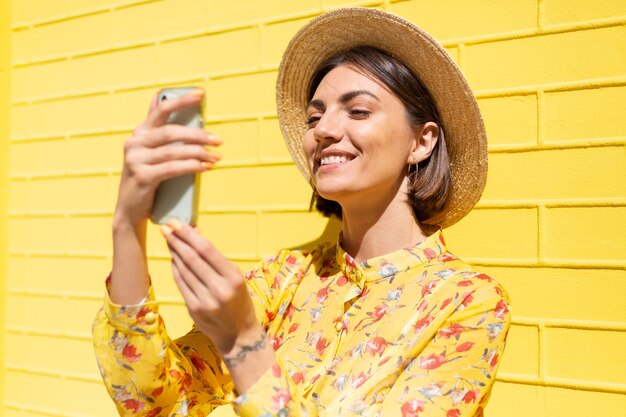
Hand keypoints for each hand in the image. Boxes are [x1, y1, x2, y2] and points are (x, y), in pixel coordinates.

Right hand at [114, 90, 222, 228]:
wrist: (130, 209)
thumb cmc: (147, 178)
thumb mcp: (150, 152)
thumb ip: (157, 130)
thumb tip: (162, 99)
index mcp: (139, 133)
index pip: (161, 110)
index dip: (181, 100)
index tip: (201, 94)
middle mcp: (134, 143)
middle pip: (171, 132)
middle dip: (199, 135)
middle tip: (219, 140)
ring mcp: (135, 160)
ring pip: (174, 151)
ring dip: (200, 153)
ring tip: (216, 158)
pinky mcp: (142, 177)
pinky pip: (172, 168)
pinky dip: (192, 167)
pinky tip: (205, 168)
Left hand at [161, 220, 261, 354]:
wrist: (238, 334)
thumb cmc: (239, 300)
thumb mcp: (234, 276)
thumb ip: (214, 257)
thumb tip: (195, 232)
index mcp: (233, 277)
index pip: (207, 250)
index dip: (189, 235)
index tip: (177, 223)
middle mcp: (219, 289)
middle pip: (192, 258)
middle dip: (177, 240)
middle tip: (166, 227)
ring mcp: (205, 300)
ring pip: (184, 270)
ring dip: (174, 252)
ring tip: (169, 239)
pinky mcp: (193, 309)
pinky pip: (180, 283)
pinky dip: (175, 269)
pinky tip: (173, 258)